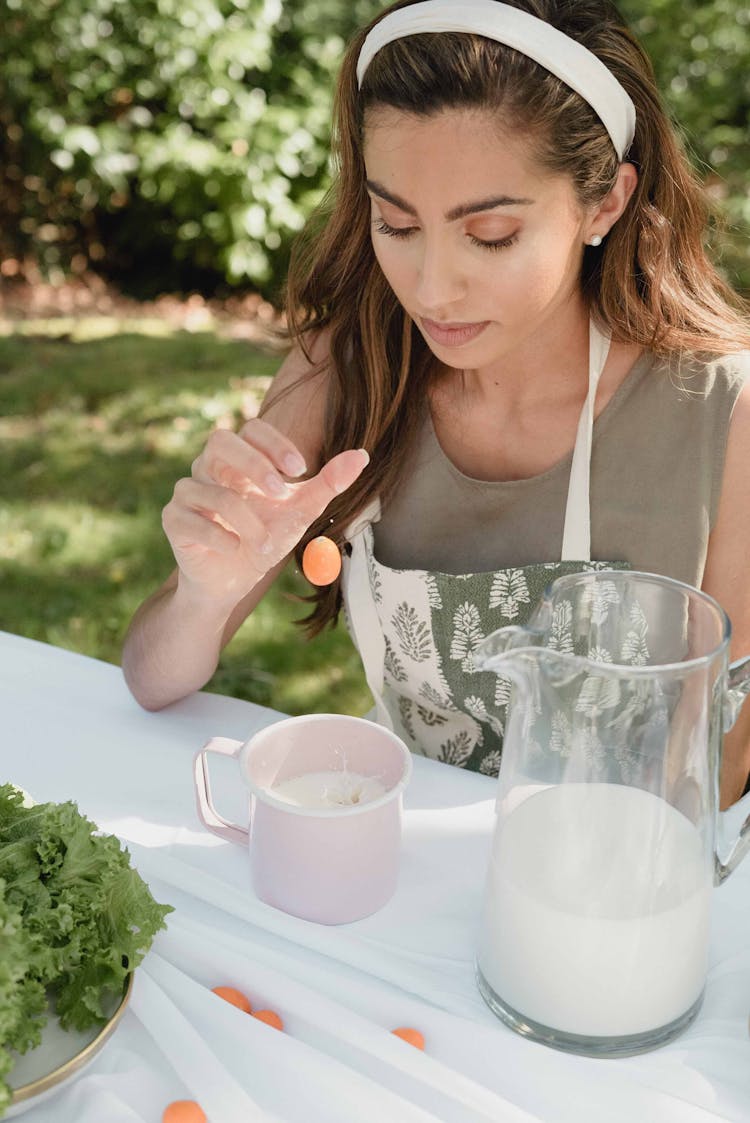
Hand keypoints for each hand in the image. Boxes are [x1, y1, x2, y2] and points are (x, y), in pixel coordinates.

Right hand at [161, 418, 367, 607]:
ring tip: (266, 544)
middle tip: (281, 492)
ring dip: (245, 518)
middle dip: (253, 463)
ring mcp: (188, 493)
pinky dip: (217, 535)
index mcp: (240, 460)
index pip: (252, 429)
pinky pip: (189, 519)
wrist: (233, 582)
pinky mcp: (174, 521)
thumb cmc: (263, 538)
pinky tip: (234, 549)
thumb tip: (362, 456)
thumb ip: (329, 484)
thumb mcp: (301, 511)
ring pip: (210, 490)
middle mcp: (209, 469)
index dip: (275, 443)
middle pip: (220, 441)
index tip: (300, 469)